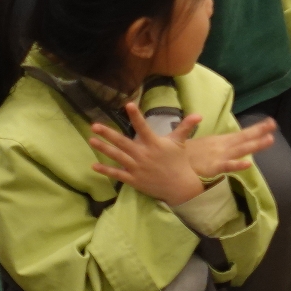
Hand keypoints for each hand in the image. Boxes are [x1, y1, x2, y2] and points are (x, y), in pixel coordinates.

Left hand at [89, 103, 206, 205]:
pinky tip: (94, 165)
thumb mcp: (180, 143)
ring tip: (91, 140)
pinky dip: (105, 170)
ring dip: (103, 148)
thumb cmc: (178, 161)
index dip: (135, 115)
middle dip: (108, 133)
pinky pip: (117, 174)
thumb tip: (198, 114)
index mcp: (154, 143)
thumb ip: (185, 127)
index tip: (127, 104)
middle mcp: (143, 154)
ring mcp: (137, 168)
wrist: (179, 186)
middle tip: (94, 125)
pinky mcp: (133, 180)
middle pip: (122, 142)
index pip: (143, 126)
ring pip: (117, 156)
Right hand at [185, 117, 276, 178]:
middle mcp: (221, 146)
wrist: (167, 162)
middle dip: (259, 131)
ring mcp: (218, 156)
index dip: (255, 129)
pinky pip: (226, 166)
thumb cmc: (181, 154)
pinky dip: (237, 165)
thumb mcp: (199, 143)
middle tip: (274, 124)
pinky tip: (249, 164)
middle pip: (243, 138)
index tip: (269, 123)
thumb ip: (212, 142)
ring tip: (270, 139)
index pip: (241, 134)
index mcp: (219, 140)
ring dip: (255, 144)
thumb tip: (216, 144)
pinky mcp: (212, 167)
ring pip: (240, 150)